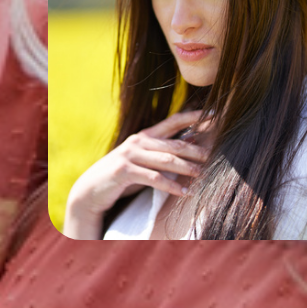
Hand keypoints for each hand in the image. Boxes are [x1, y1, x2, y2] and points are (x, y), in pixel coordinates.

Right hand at [63, 109, 212, 238]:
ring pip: (167, 161)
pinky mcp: (124, 171)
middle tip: (215, 157)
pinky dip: (171, 186)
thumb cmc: (123, 175)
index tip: (216, 114)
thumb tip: (195, 139)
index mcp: (145, 135)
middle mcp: (138, 141)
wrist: (90, 190)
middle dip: (197, 151)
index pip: (174, 121)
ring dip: (188, 169)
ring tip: (203, 176)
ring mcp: (130, 155)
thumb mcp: (144, 159)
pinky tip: (184, 192)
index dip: (194, 117)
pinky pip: (154, 178)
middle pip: (175, 145)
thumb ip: (164, 150)